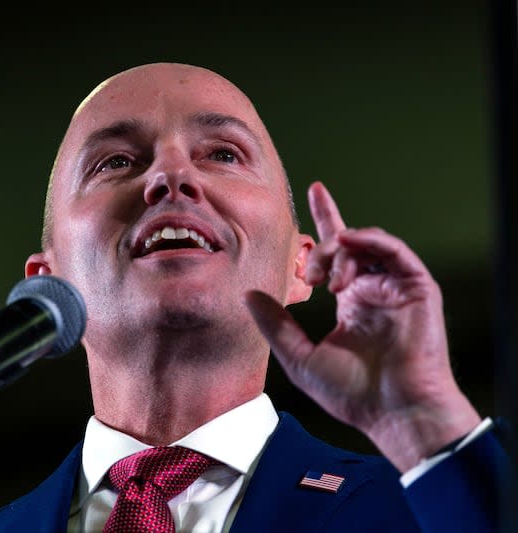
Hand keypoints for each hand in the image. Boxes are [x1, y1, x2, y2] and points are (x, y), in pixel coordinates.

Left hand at [246, 181, 480, 471]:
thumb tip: (246, 294)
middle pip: (347, 244)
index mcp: (352, 302)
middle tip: (307, 275)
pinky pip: (394, 251)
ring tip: (327, 279)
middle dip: (320, 250)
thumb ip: (274, 324)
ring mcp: (396, 288)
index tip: (315, 191)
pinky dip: (369, 242)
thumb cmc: (351, 393)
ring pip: (366, 245)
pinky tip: (348, 245)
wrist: (394, 412)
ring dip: (340, 252)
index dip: (327, 219)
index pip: (337, 252)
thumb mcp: (299, 356)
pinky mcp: (417, 288)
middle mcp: (374, 290)